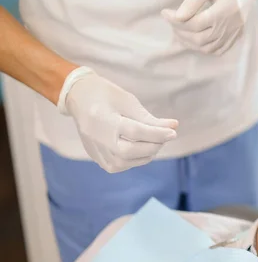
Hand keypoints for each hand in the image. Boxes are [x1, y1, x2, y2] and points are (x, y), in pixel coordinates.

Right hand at [57, 67, 178, 172]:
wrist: (79, 98)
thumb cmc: (106, 95)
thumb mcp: (128, 101)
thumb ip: (150, 118)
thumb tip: (174, 127)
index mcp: (105, 121)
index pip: (136, 132)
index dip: (158, 134)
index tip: (173, 132)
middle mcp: (98, 139)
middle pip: (131, 151)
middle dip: (153, 145)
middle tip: (165, 136)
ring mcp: (95, 151)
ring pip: (127, 162)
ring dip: (146, 154)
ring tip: (154, 141)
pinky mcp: (97, 158)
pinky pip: (120, 166)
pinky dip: (135, 159)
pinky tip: (140, 148)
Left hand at [161, 0, 257, 54]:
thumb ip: (191, 3)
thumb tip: (176, 18)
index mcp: (225, 11)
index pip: (195, 24)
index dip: (176, 21)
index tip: (165, 13)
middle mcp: (231, 25)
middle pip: (200, 39)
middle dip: (181, 33)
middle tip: (172, 22)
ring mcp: (235, 32)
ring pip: (209, 48)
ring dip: (191, 44)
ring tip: (180, 32)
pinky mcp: (237, 34)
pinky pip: (220, 49)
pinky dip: (205, 48)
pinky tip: (195, 40)